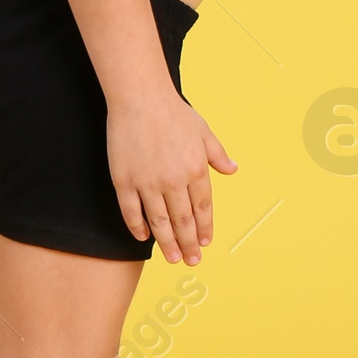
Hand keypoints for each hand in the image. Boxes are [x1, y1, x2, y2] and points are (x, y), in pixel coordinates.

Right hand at [107, 91, 236, 263]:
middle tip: (191, 260)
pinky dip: (138, 227)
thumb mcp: (203, 130)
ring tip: (172, 258)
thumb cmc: (172, 111)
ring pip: (159, 222)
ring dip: (167, 243)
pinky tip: (143, 236)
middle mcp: (174, 181)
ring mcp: (148, 183)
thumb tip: (233, 169)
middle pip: (183, 221)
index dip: (204, 228)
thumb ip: (217, 154)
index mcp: (196, 169)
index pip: (203, 208)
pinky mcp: (124, 181)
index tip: (205, 243)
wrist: (140, 97)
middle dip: (188, 244)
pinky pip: (131, 212)